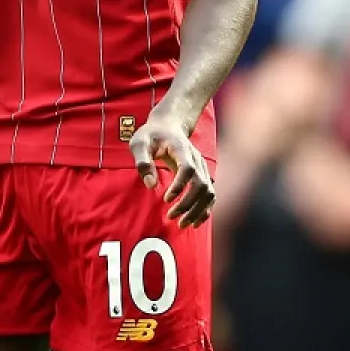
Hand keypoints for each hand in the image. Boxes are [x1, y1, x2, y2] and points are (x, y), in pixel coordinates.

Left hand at [130, 111, 214, 228]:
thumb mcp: (139, 143)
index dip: (179, 185)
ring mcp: (202, 167)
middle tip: (171, 216)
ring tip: (182, 224)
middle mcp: (196, 159)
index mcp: (181, 148)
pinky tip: (195, 222)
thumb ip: (143, 162)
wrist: (168, 126)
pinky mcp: (203, 175)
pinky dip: (205, 210)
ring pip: (209, 192)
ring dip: (198, 211)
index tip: (166, 198)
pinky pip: (210, 195)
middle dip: (188, 204)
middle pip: (202, 184)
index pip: (187, 168)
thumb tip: (151, 185)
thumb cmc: (151, 135)